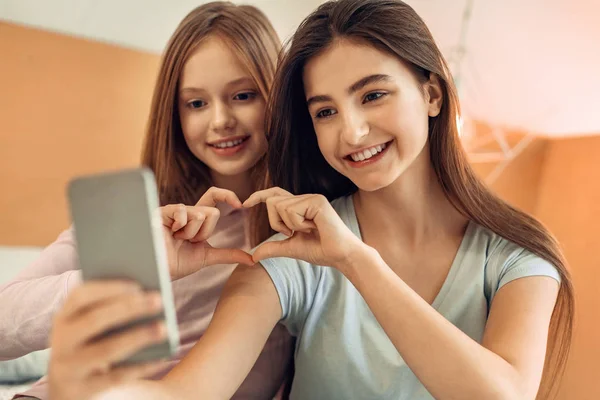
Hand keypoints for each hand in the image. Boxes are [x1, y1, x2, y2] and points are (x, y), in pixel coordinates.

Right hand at [48, 281, 166, 399]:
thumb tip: (146, 295)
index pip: (80, 296)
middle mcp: (61, 342)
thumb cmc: (90, 344)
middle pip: (95, 320)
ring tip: (164, 328)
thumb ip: (108, 309)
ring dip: (138, 337)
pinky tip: (162, 358)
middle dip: (129, 308)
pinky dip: (141, 366)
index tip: (138, 285)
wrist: (67, 388)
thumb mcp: (89, 326)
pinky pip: (117, 377)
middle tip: (159, 300)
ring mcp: (68, 368)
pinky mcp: (81, 390)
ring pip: (106, 350)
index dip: (109, 288)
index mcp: (63, 318)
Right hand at [161, 187, 253, 279]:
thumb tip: (251, 259)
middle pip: (212, 211)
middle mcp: (186, 211)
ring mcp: (174, 210)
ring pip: (199, 214)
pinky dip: (180, 227)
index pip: (214, 197)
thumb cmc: (178, 263)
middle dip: (204, 232)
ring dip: (190, 234)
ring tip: (177, 239)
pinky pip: (183, 211)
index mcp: (196, 218)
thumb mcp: (207, 257)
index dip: (228, 196)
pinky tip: (170, 233)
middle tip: (189, 241)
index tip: (240, 206)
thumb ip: (228, 254)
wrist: (160, 270)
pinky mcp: (162, 211)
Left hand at [243, 188, 364, 270]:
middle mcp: (305, 198)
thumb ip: (273, 248)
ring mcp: (311, 198)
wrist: (341, 256)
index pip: (275, 194)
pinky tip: (313, 228)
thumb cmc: (321, 251)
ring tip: (308, 230)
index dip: (258, 196)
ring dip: (289, 225)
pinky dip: (298, 224)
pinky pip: (292, 211)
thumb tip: (252, 256)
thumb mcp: (291, 248)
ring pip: (280, 206)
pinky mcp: (317, 201)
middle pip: (272, 201)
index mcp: (300, 205)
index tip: (244, 204)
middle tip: (293, 233)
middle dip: (276, 222)